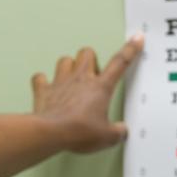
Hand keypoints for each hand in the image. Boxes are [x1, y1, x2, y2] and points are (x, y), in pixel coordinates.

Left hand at [30, 34, 143, 153]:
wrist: (51, 133)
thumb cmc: (79, 131)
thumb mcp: (106, 137)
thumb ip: (117, 132)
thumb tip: (121, 131)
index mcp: (100, 87)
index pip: (120, 63)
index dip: (130, 50)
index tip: (136, 39)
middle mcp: (80, 79)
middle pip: (87, 53)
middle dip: (91, 58)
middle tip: (92, 72)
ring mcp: (60, 81)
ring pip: (64, 60)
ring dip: (69, 65)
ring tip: (71, 77)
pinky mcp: (43, 90)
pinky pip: (40, 77)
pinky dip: (42, 80)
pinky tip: (46, 86)